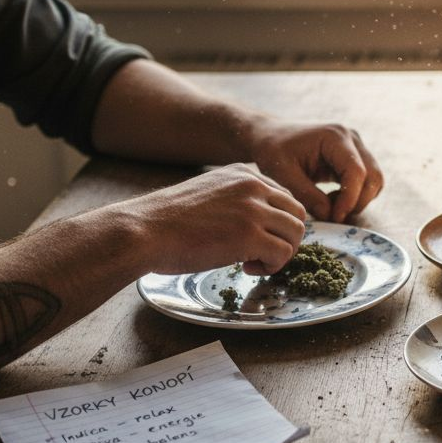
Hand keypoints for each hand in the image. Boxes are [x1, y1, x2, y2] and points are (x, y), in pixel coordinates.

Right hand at [121, 163, 307, 275]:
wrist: (144, 231)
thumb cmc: (168, 221)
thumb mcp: (208, 195)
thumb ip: (235, 200)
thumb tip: (256, 222)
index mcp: (243, 173)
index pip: (284, 197)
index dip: (277, 223)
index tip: (257, 238)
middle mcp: (253, 185)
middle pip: (297, 213)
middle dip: (286, 238)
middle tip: (263, 254)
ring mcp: (253, 209)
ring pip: (296, 233)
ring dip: (281, 254)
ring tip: (254, 263)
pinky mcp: (250, 235)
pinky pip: (283, 253)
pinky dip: (272, 267)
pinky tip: (248, 269)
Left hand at [249, 122, 383, 221]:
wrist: (270, 135)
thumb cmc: (273, 152)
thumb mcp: (284, 176)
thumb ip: (308, 197)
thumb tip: (331, 217)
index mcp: (334, 137)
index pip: (356, 172)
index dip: (349, 199)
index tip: (335, 218)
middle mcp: (351, 138)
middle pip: (373, 176)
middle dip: (358, 202)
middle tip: (334, 217)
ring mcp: (356, 146)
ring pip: (374, 180)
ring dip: (358, 199)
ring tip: (331, 206)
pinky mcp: (354, 156)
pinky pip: (367, 180)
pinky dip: (356, 195)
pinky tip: (332, 198)